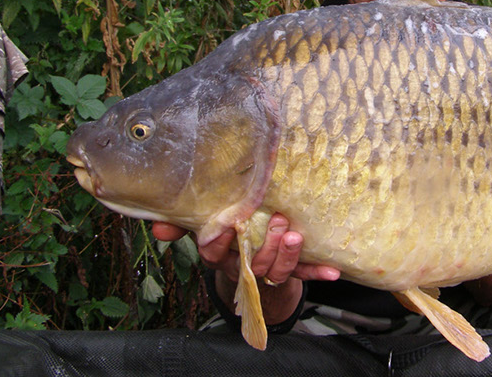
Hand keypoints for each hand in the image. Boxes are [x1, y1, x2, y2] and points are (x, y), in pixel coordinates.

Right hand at [152, 214, 339, 324]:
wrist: (250, 244)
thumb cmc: (226, 223)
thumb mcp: (202, 218)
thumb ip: (179, 219)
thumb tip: (157, 225)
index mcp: (220, 251)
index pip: (214, 252)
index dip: (218, 243)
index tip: (224, 228)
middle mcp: (244, 263)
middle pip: (251, 262)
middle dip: (264, 245)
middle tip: (277, 220)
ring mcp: (267, 267)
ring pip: (276, 270)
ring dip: (287, 255)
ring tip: (295, 235)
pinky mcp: (289, 269)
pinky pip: (303, 274)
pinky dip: (317, 272)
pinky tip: (333, 270)